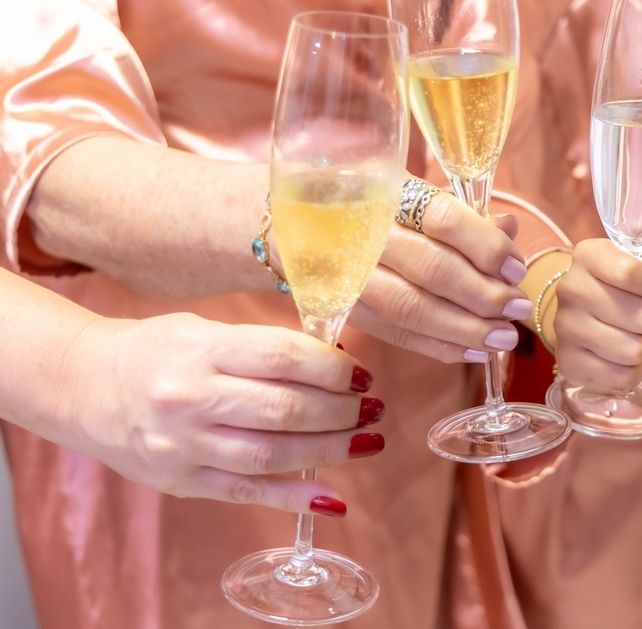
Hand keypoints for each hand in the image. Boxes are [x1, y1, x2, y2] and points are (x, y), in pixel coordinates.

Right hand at [60, 314, 384, 515]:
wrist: (80, 385)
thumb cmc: (156, 351)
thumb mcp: (205, 331)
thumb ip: (263, 348)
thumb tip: (337, 364)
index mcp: (201, 350)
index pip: (282, 357)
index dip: (332, 369)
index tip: (362, 374)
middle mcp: (190, 398)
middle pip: (284, 410)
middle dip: (340, 412)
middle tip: (372, 409)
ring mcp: (184, 445)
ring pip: (272, 455)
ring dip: (330, 451)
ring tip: (367, 442)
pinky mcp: (181, 482)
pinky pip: (248, 492)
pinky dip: (295, 498)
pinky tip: (333, 498)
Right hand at [349, 191, 532, 362]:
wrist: (309, 226)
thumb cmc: (379, 208)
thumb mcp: (419, 197)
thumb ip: (465, 214)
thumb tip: (508, 229)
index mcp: (388, 191)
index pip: (444, 218)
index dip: (486, 247)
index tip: (516, 269)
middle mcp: (363, 231)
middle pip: (432, 269)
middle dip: (483, 295)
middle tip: (517, 309)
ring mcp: (348, 273)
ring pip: (412, 308)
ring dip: (465, 328)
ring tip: (503, 338)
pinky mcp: (344, 308)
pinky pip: (396, 333)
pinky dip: (439, 347)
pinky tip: (474, 352)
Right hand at [552, 239, 641, 391]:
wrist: (574, 314)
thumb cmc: (613, 287)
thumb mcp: (632, 266)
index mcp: (587, 257)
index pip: (631, 272)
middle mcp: (570, 290)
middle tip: (637, 316)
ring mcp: (565, 328)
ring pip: (634, 350)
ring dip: (641, 345)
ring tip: (628, 336)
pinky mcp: (568, 362)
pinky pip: (622, 377)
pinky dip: (632, 371)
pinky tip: (622, 359)